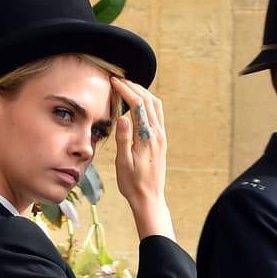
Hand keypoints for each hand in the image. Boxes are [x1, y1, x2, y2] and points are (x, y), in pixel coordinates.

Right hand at [111, 77, 173, 241]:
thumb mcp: (123, 163)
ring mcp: (161, 136)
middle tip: (119, 79)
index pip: (138, 105)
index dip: (126, 90)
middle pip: (149, 100)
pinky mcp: (161, 140)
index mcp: (147, 138)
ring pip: (155, 105)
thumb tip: (123, 116)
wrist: (149, 198)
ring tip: (128, 86)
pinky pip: (157, 114)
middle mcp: (157, 134)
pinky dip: (148, 102)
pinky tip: (138, 103)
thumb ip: (124, 139)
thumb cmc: (132, 184)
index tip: (114, 81)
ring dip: (142, 92)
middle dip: (134, 86)